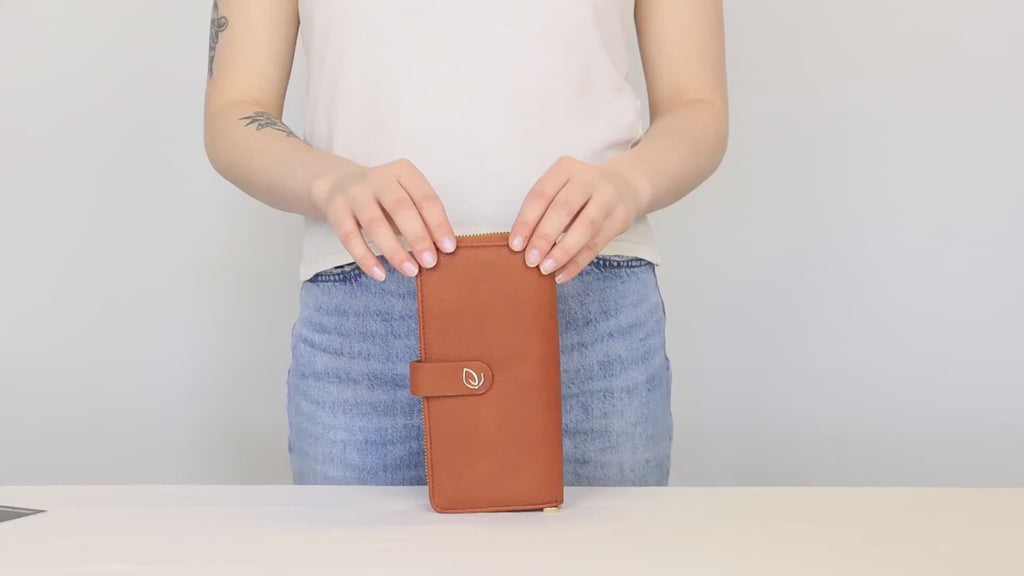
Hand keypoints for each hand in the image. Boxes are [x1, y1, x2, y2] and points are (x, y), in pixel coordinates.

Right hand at [310, 158, 455, 280]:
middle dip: (418, 237)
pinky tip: (380, 274)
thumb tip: (441, 250)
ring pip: (375, 224)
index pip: (425, 197)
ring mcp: (355, 193)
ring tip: (410, 271)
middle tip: (430, 262)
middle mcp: (379, 178)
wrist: (338, 184)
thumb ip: (422, 218)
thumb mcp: (405, 198)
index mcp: (403, 172)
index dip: (438, 223)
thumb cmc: (384, 198)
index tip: (448, 248)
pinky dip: (365, 258)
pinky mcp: (336, 210)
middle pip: (400, 208)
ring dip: (394, 251)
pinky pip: (350, 237)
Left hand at [508, 156, 648, 283]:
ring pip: (585, 227)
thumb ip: (543, 210)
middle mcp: (588, 179)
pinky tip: (563, 275)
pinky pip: (597, 244)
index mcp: (565, 168)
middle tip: (530, 260)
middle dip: (544, 237)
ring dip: (563, 252)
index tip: (515, 245)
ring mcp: (608, 198)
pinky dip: (578, 262)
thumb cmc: (581, 191)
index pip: (541, 194)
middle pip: (563, 209)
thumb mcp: (561, 188)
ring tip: (546, 269)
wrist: (626, 185)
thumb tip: (522, 245)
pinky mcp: (620, 218)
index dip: (526, 221)